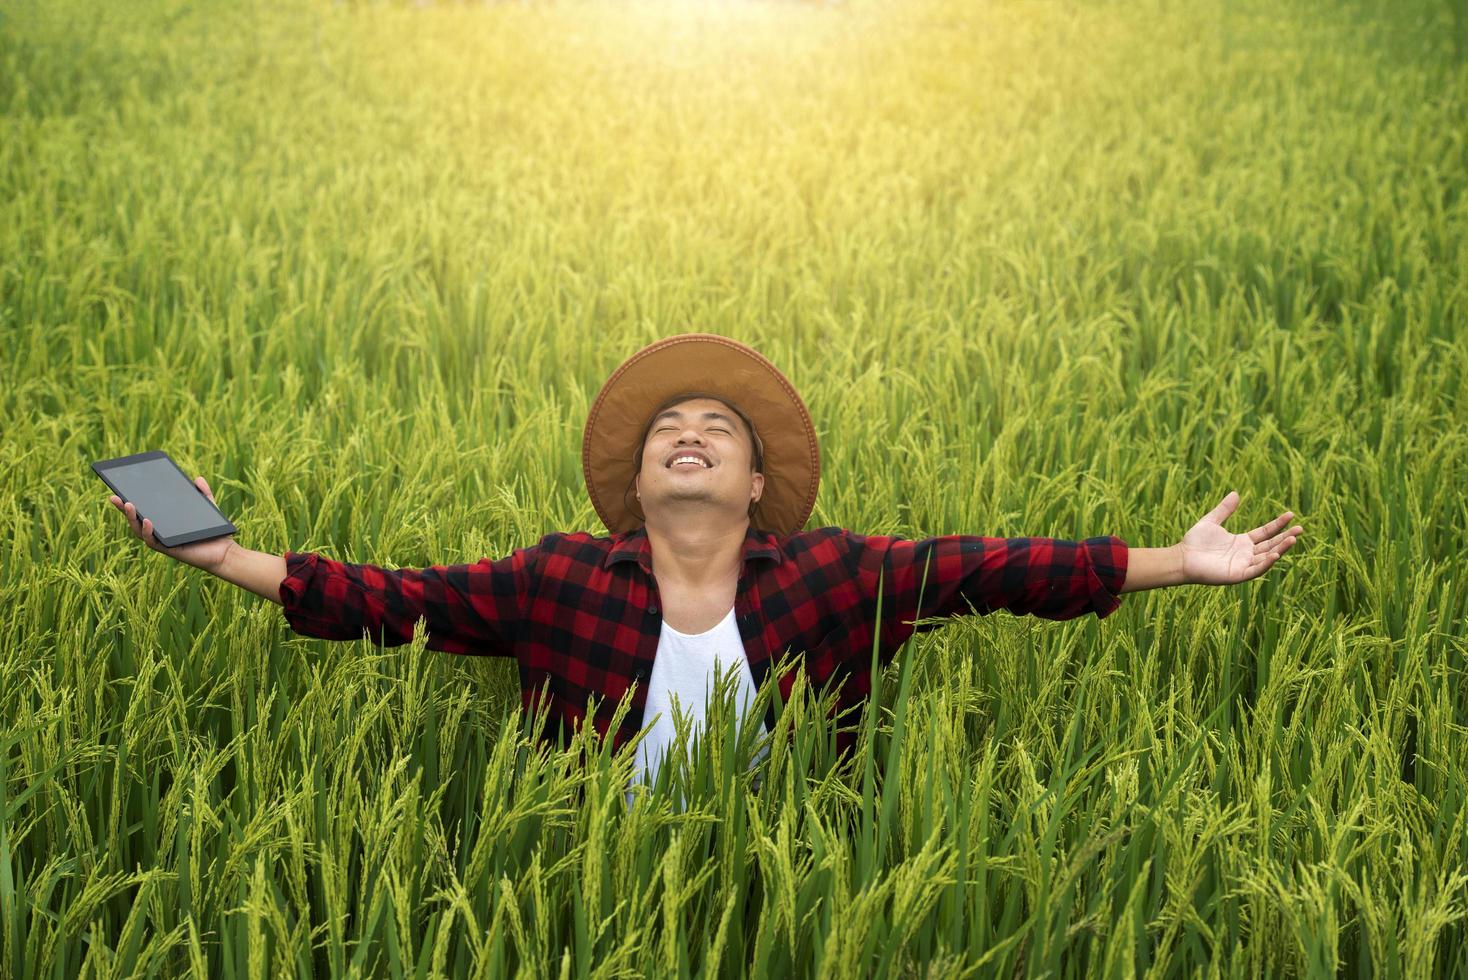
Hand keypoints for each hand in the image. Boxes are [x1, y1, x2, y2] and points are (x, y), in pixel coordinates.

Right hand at [108, 476, 235, 573]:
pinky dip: (147, 531)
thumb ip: (203, 494)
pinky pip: (153, 541)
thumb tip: (198, 478)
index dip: (130, 501)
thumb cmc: (214, 531)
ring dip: (132, 518)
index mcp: (165, 521)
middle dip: (123, 508)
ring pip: (140, 531)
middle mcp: (160, 532)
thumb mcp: (208, 507)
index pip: (144, 510)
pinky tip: (146, 520)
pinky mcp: (169, 549)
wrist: (225, 551)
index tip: (120, 489)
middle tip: (114, 496)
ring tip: (128, 504)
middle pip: (136, 520)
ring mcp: (163, 541)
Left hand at [1178, 491, 1301, 585]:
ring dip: (1281, 549)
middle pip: (1271, 545)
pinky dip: (1266, 563)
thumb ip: (1224, 509)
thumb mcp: (1211, 521)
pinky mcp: (1238, 575)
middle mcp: (1246, 554)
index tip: (1291, 514)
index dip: (1278, 525)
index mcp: (1242, 542)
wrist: (1182, 557)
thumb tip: (1236, 493)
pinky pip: (1256, 570)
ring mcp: (1243, 565)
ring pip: (1267, 557)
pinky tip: (1275, 554)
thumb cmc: (1194, 541)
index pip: (1265, 533)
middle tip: (1300, 528)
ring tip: (1293, 539)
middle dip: (1286, 538)